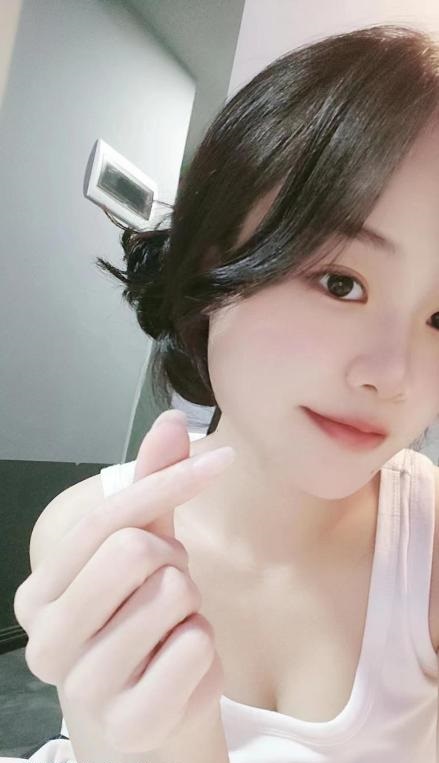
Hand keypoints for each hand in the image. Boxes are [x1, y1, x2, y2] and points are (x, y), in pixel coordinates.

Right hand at [14, 409, 234, 754]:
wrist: (150, 718)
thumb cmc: (141, 622)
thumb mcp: (143, 549)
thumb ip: (152, 487)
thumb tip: (172, 418)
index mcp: (40, 593)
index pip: (106, 518)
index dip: (168, 483)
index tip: (219, 461)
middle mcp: (47, 640)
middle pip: (135, 550)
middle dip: (172, 559)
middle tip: (167, 586)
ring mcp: (83, 687)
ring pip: (172, 594)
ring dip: (189, 605)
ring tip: (170, 628)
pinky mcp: (130, 720)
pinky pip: (194, 647)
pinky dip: (203, 645)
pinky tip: (181, 664)